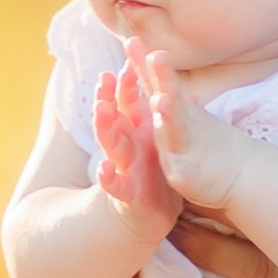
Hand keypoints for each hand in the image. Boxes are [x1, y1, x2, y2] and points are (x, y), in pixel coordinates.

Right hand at [91, 65, 173, 231]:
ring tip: (101, 110)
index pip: (127, 103)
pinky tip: (103, 168)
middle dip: (108, 98)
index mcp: (136, 133)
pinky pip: (116, 185)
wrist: (154, 214)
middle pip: (114, 119)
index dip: (124, 84)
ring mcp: (124, 168)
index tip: (124, 62)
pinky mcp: (127, 194)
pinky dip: (108, 177)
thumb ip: (162, 114)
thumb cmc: (155, 171)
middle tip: (104, 78)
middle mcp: (127, 147)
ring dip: (104, 127)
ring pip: (111, 145)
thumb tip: (177, 85)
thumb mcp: (160, 138)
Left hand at [125, 38, 247, 214]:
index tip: (130, 40)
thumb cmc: (206, 141)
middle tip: (156, 55)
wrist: (241, 173)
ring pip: (176, 132)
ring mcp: (185, 150)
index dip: (144, 63)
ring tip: (162, 102)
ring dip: (171, 117)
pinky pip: (184, 174)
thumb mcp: (183, 111)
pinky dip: (182, 171)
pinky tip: (177, 173)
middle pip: (171, 98)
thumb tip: (154, 54)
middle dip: (163, 78)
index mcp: (175, 112)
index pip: (157, 84)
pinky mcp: (189, 177)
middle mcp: (180, 125)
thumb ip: (166, 86)